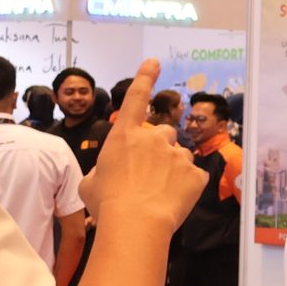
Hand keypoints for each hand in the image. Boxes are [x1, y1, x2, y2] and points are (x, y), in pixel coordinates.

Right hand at [80, 59, 204, 235]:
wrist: (135, 224)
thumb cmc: (107, 204)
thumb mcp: (90, 182)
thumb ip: (104, 169)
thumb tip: (109, 172)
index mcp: (125, 136)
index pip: (135, 99)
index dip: (145, 78)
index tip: (155, 62)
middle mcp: (153, 138)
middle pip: (162, 135)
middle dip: (158, 150)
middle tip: (148, 176)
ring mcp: (177, 154)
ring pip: (179, 156)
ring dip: (172, 169)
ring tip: (158, 194)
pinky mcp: (196, 174)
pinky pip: (193, 177)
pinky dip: (186, 188)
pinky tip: (172, 201)